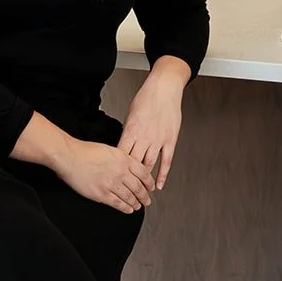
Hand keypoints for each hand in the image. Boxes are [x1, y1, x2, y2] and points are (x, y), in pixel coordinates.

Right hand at [54, 137, 156, 213]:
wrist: (70, 157)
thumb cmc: (86, 151)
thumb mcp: (110, 149)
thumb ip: (122, 159)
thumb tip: (130, 167)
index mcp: (124, 159)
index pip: (143, 173)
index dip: (149, 183)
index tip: (151, 187)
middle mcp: (120, 172)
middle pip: (138, 187)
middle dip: (145, 196)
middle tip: (147, 200)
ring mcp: (111, 184)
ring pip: (130, 197)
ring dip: (136, 203)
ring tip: (138, 206)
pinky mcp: (102, 194)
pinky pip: (117, 203)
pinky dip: (125, 208)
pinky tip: (128, 209)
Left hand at [119, 59, 189, 188]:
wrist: (164, 88)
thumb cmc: (146, 98)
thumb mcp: (130, 114)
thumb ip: (128, 132)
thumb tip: (122, 146)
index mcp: (130, 131)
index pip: (120, 155)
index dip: (115, 168)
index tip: (111, 177)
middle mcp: (143, 138)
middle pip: (133, 164)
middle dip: (128, 178)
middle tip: (125, 190)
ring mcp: (158, 140)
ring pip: (149, 165)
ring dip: (144, 180)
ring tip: (141, 192)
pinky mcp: (170, 140)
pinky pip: (166, 162)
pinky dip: (162, 175)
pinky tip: (159, 185)